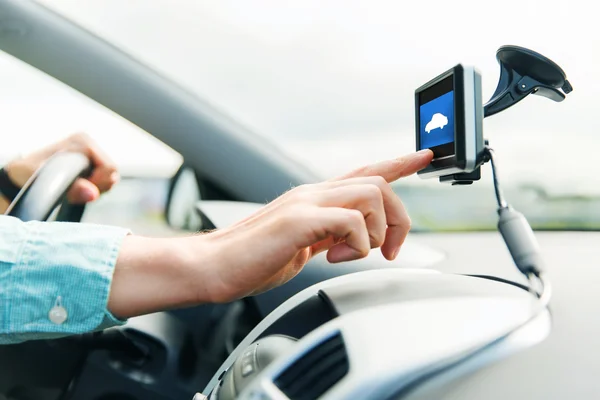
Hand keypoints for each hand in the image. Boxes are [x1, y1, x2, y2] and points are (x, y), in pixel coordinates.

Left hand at [4, 133, 118, 203]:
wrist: (21, 174)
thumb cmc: (30, 175)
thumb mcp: (48, 183)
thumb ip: (72, 188)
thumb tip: (93, 193)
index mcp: (82, 141)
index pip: (109, 168)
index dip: (98, 183)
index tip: (78, 189)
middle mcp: (88, 144)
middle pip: (112, 172)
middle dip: (98, 186)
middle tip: (76, 191)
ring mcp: (90, 152)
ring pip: (110, 177)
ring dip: (95, 188)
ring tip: (74, 189)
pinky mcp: (90, 161)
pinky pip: (105, 178)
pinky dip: (94, 187)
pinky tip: (78, 187)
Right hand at [198, 149, 433, 302]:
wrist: (214, 266)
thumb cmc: (254, 259)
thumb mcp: (304, 245)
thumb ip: (331, 236)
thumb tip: (356, 241)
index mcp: (315, 198)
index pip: (364, 171)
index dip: (397, 163)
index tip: (425, 155)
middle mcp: (313, 193)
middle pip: (378, 182)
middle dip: (398, 218)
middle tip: (390, 251)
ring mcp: (306, 202)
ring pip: (371, 195)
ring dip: (376, 232)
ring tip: (353, 256)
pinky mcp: (299, 219)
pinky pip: (351, 222)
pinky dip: (356, 246)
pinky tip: (335, 259)